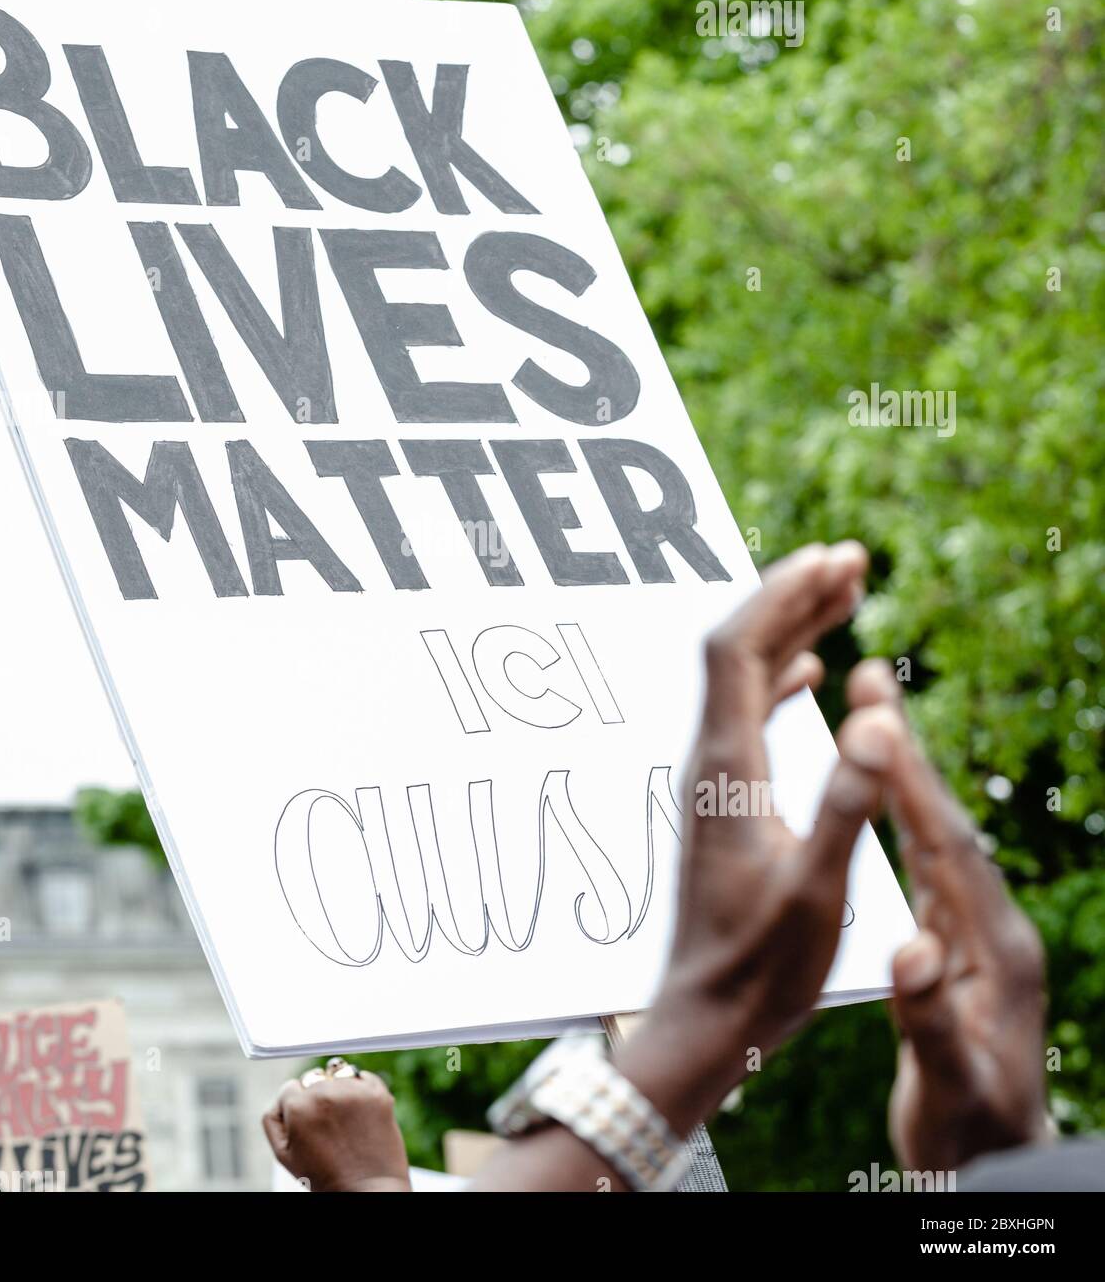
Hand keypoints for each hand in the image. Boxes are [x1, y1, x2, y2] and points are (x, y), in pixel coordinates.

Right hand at [262, 1063, 411, 1191]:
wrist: (366, 1191)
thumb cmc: (323, 1177)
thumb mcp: (283, 1155)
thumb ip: (272, 1119)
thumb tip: (281, 1096)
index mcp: (299, 1106)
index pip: (290, 1087)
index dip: (297, 1107)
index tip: (307, 1124)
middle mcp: (325, 1092)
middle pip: (314, 1079)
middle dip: (316, 1097)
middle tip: (326, 1125)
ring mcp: (353, 1091)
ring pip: (337, 1075)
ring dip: (338, 1089)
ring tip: (344, 1118)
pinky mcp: (377, 1092)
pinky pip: (363, 1077)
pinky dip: (361, 1089)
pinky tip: (360, 1113)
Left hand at [617, 542, 906, 1130]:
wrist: (705, 1016)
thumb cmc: (762, 967)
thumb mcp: (817, 891)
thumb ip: (842, 809)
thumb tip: (869, 723)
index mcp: (726, 769)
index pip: (738, 652)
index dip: (779, 595)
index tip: (829, 557)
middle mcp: (709, 761)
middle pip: (739, 650)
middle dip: (790, 595)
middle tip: (850, 557)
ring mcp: (713, 778)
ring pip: (745, 679)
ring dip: (789, 629)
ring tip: (842, 593)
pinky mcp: (724, 799)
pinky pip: (748, 715)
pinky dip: (780, 678)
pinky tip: (808, 673)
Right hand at [856, 662, 1050, 1171]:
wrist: (1002, 1159)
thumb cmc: (970, 1127)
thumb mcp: (947, 1079)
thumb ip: (928, 1014)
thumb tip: (910, 950)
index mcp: (994, 947)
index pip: (947, 846)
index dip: (911, 781)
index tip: (877, 718)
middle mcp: (993, 924)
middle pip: (946, 820)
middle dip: (908, 750)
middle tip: (874, 679)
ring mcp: (980, 929)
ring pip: (937, 831)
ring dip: (904, 771)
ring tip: (874, 712)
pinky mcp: (963, 940)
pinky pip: (930, 857)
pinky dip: (904, 813)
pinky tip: (885, 792)